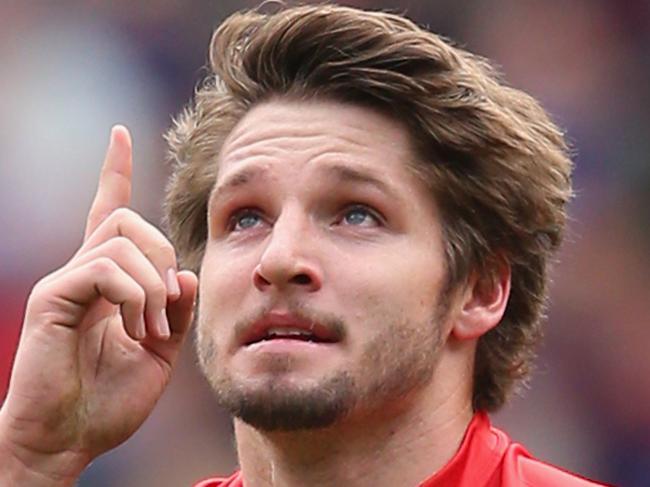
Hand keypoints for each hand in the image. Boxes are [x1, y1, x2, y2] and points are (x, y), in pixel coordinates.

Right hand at [0, 126, 197, 484]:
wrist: (69, 438)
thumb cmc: (110, 397)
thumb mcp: (160, 350)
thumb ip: (176, 309)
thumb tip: (184, 271)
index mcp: (108, 280)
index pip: (110, 211)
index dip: (114, 171)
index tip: (120, 133)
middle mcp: (84, 270)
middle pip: (130, 219)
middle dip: (164, 254)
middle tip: (166, 307)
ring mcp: (66, 280)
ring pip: (124, 239)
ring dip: (153, 286)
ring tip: (150, 329)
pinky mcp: (54, 297)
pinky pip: (107, 267)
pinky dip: (135, 296)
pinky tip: (136, 328)